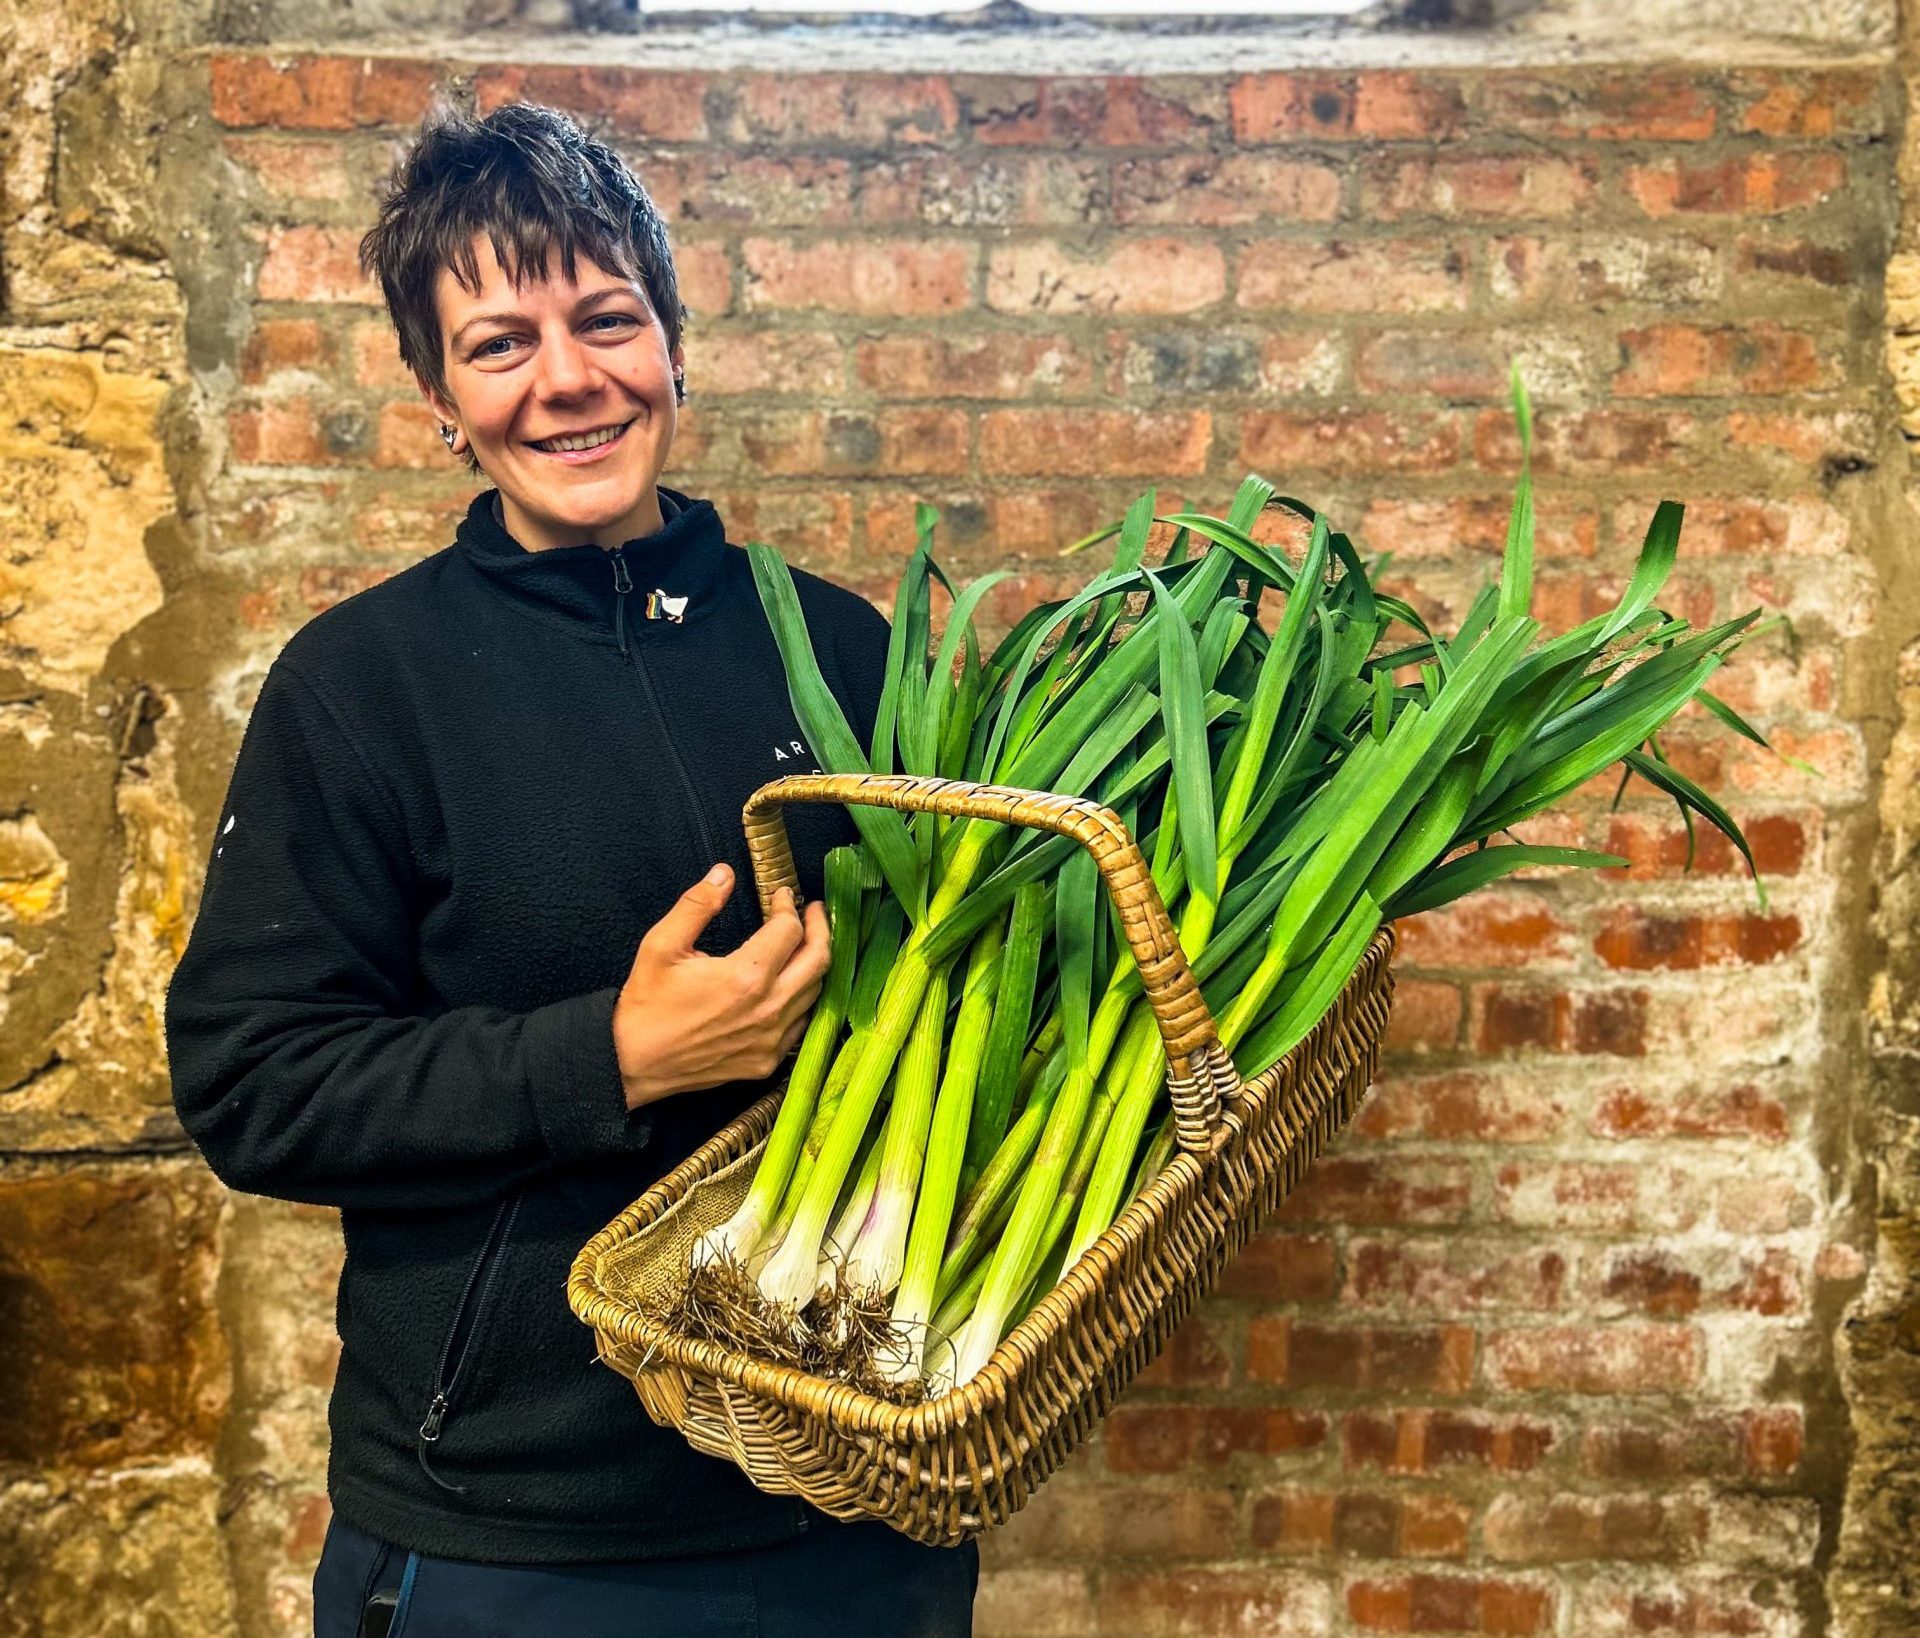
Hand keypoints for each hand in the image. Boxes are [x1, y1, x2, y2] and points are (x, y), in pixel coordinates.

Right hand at [612, 863, 830, 1111]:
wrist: (633, 1062)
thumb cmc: (646, 1004)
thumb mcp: (662, 945)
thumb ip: (698, 905)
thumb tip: (724, 874)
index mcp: (745, 977)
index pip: (789, 930)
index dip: (788, 906)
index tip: (782, 895)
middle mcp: (767, 1010)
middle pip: (817, 961)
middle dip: (821, 929)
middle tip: (814, 912)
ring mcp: (770, 1041)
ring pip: (815, 994)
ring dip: (814, 964)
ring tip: (806, 944)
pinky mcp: (765, 1062)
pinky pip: (800, 1026)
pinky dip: (803, 1000)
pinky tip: (793, 987)